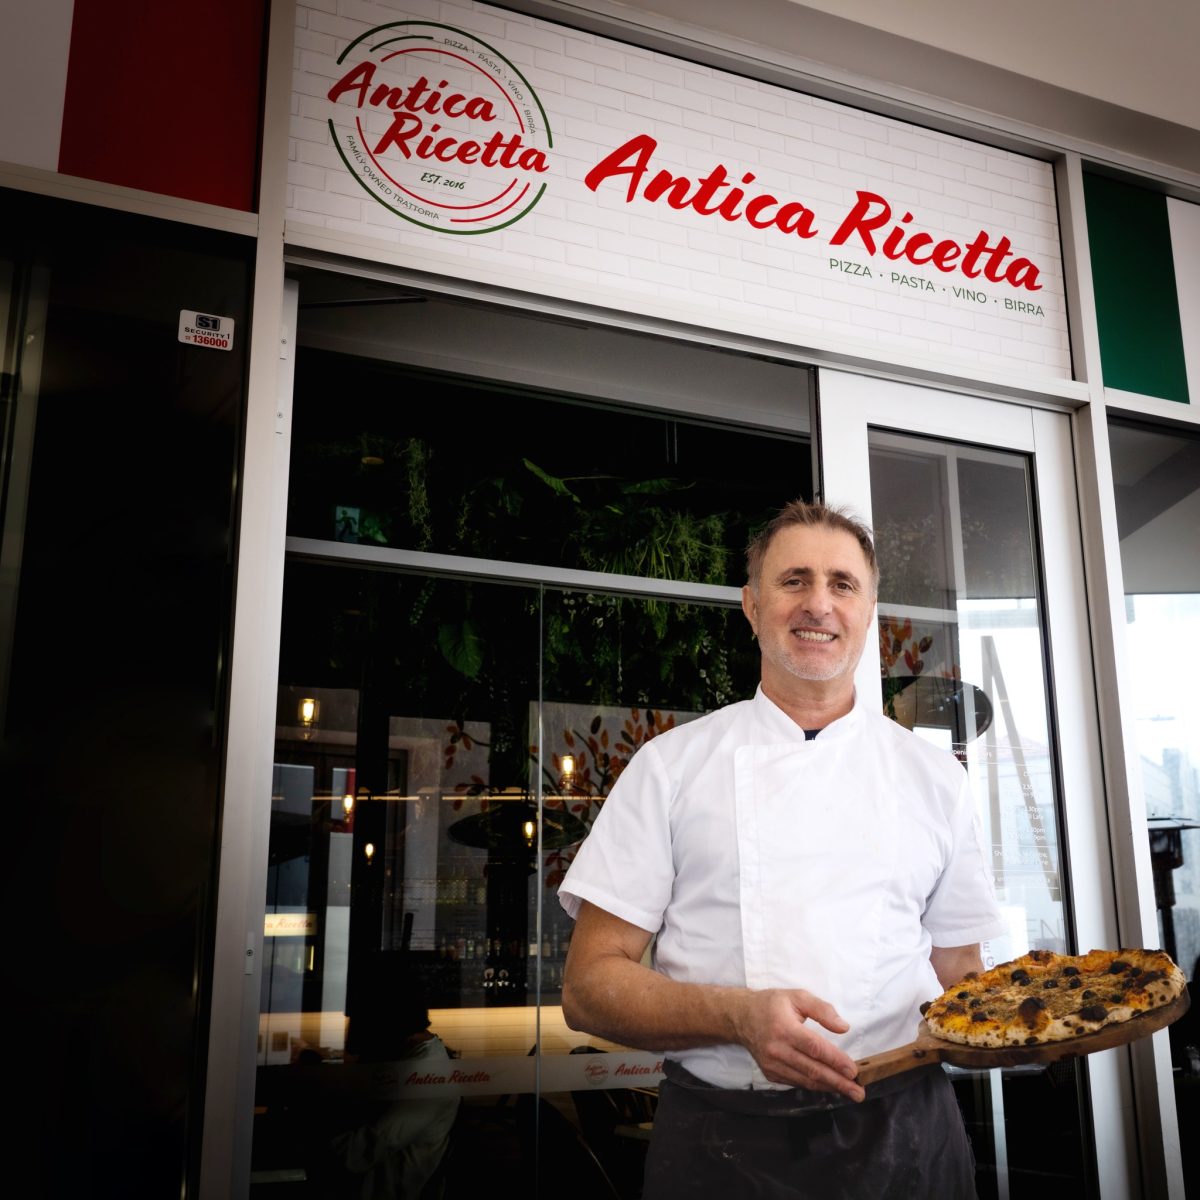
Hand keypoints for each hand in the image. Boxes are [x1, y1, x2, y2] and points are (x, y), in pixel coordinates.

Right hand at [733, 989, 865, 1101]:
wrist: (741, 1016)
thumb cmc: (772, 1004)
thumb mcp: (797, 996)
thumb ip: (822, 1009)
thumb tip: (844, 1027)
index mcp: (784, 1028)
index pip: (815, 1048)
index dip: (835, 1060)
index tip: (854, 1071)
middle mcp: (776, 1049)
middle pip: (812, 1070)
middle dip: (838, 1083)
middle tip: (858, 1092)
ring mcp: (772, 1064)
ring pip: (805, 1080)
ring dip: (829, 1087)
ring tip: (849, 1092)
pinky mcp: (770, 1074)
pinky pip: (796, 1082)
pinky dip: (814, 1085)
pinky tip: (829, 1086)